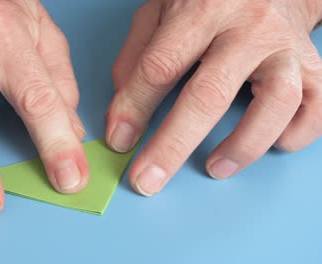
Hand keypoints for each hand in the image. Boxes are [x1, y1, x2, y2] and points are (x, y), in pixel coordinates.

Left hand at [107, 0, 321, 195]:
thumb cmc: (209, 1)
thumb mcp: (161, 12)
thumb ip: (137, 56)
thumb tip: (123, 113)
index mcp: (201, 10)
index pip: (160, 66)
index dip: (134, 108)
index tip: (119, 141)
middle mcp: (248, 28)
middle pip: (209, 95)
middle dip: (172, 146)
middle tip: (148, 180)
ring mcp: (285, 48)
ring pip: (275, 103)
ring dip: (243, 146)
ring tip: (215, 168)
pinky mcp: (314, 66)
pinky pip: (315, 108)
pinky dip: (294, 134)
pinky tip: (270, 143)